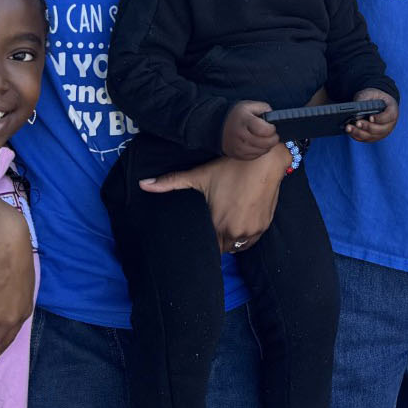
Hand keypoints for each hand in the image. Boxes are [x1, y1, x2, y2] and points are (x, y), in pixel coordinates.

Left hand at [140, 147, 285, 250]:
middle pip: (221, 248)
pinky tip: (239, 222)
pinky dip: (245, 235)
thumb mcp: (199, 175)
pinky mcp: (263, 226)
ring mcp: (251, 231)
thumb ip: (170, 182)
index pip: (208, 247)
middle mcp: (235, 232)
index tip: (201, 234)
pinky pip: (250, 240)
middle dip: (216, 240)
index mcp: (217, 224)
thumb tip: (143, 184)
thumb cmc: (231, 167)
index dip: (203, 242)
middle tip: (212, 226)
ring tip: (225, 224)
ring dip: (230, 239)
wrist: (264, 160)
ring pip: (236, 245)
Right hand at [223, 100, 279, 159]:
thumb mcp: (250, 105)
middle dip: (273, 139)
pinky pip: (255, 156)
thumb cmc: (239, 115)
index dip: (272, 129)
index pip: (263, 130)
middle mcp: (239, 134)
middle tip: (274, 135)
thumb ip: (264, 108)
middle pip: (264, 143)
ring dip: (268, 146)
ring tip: (267, 139)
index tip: (272, 126)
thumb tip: (274, 117)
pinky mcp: (237, 155)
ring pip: (261, 151)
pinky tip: (259, 144)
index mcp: (243, 119)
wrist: (218, 125)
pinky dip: (260, 151)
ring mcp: (237, 146)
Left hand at [347, 89, 397, 142]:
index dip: (380, 118)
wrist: (376, 102)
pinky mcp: (374, 137)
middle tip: (357, 122)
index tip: (370, 117)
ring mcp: (382, 132)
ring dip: (359, 133)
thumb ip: (365, 100)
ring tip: (349, 127)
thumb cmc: (375, 97)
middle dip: (367, 127)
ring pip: (372, 136)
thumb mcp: (371, 93)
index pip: (389, 117)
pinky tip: (349, 131)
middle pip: (380, 129)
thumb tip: (357, 113)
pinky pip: (366, 139)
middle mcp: (390, 124)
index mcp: (392, 111)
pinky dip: (356, 136)